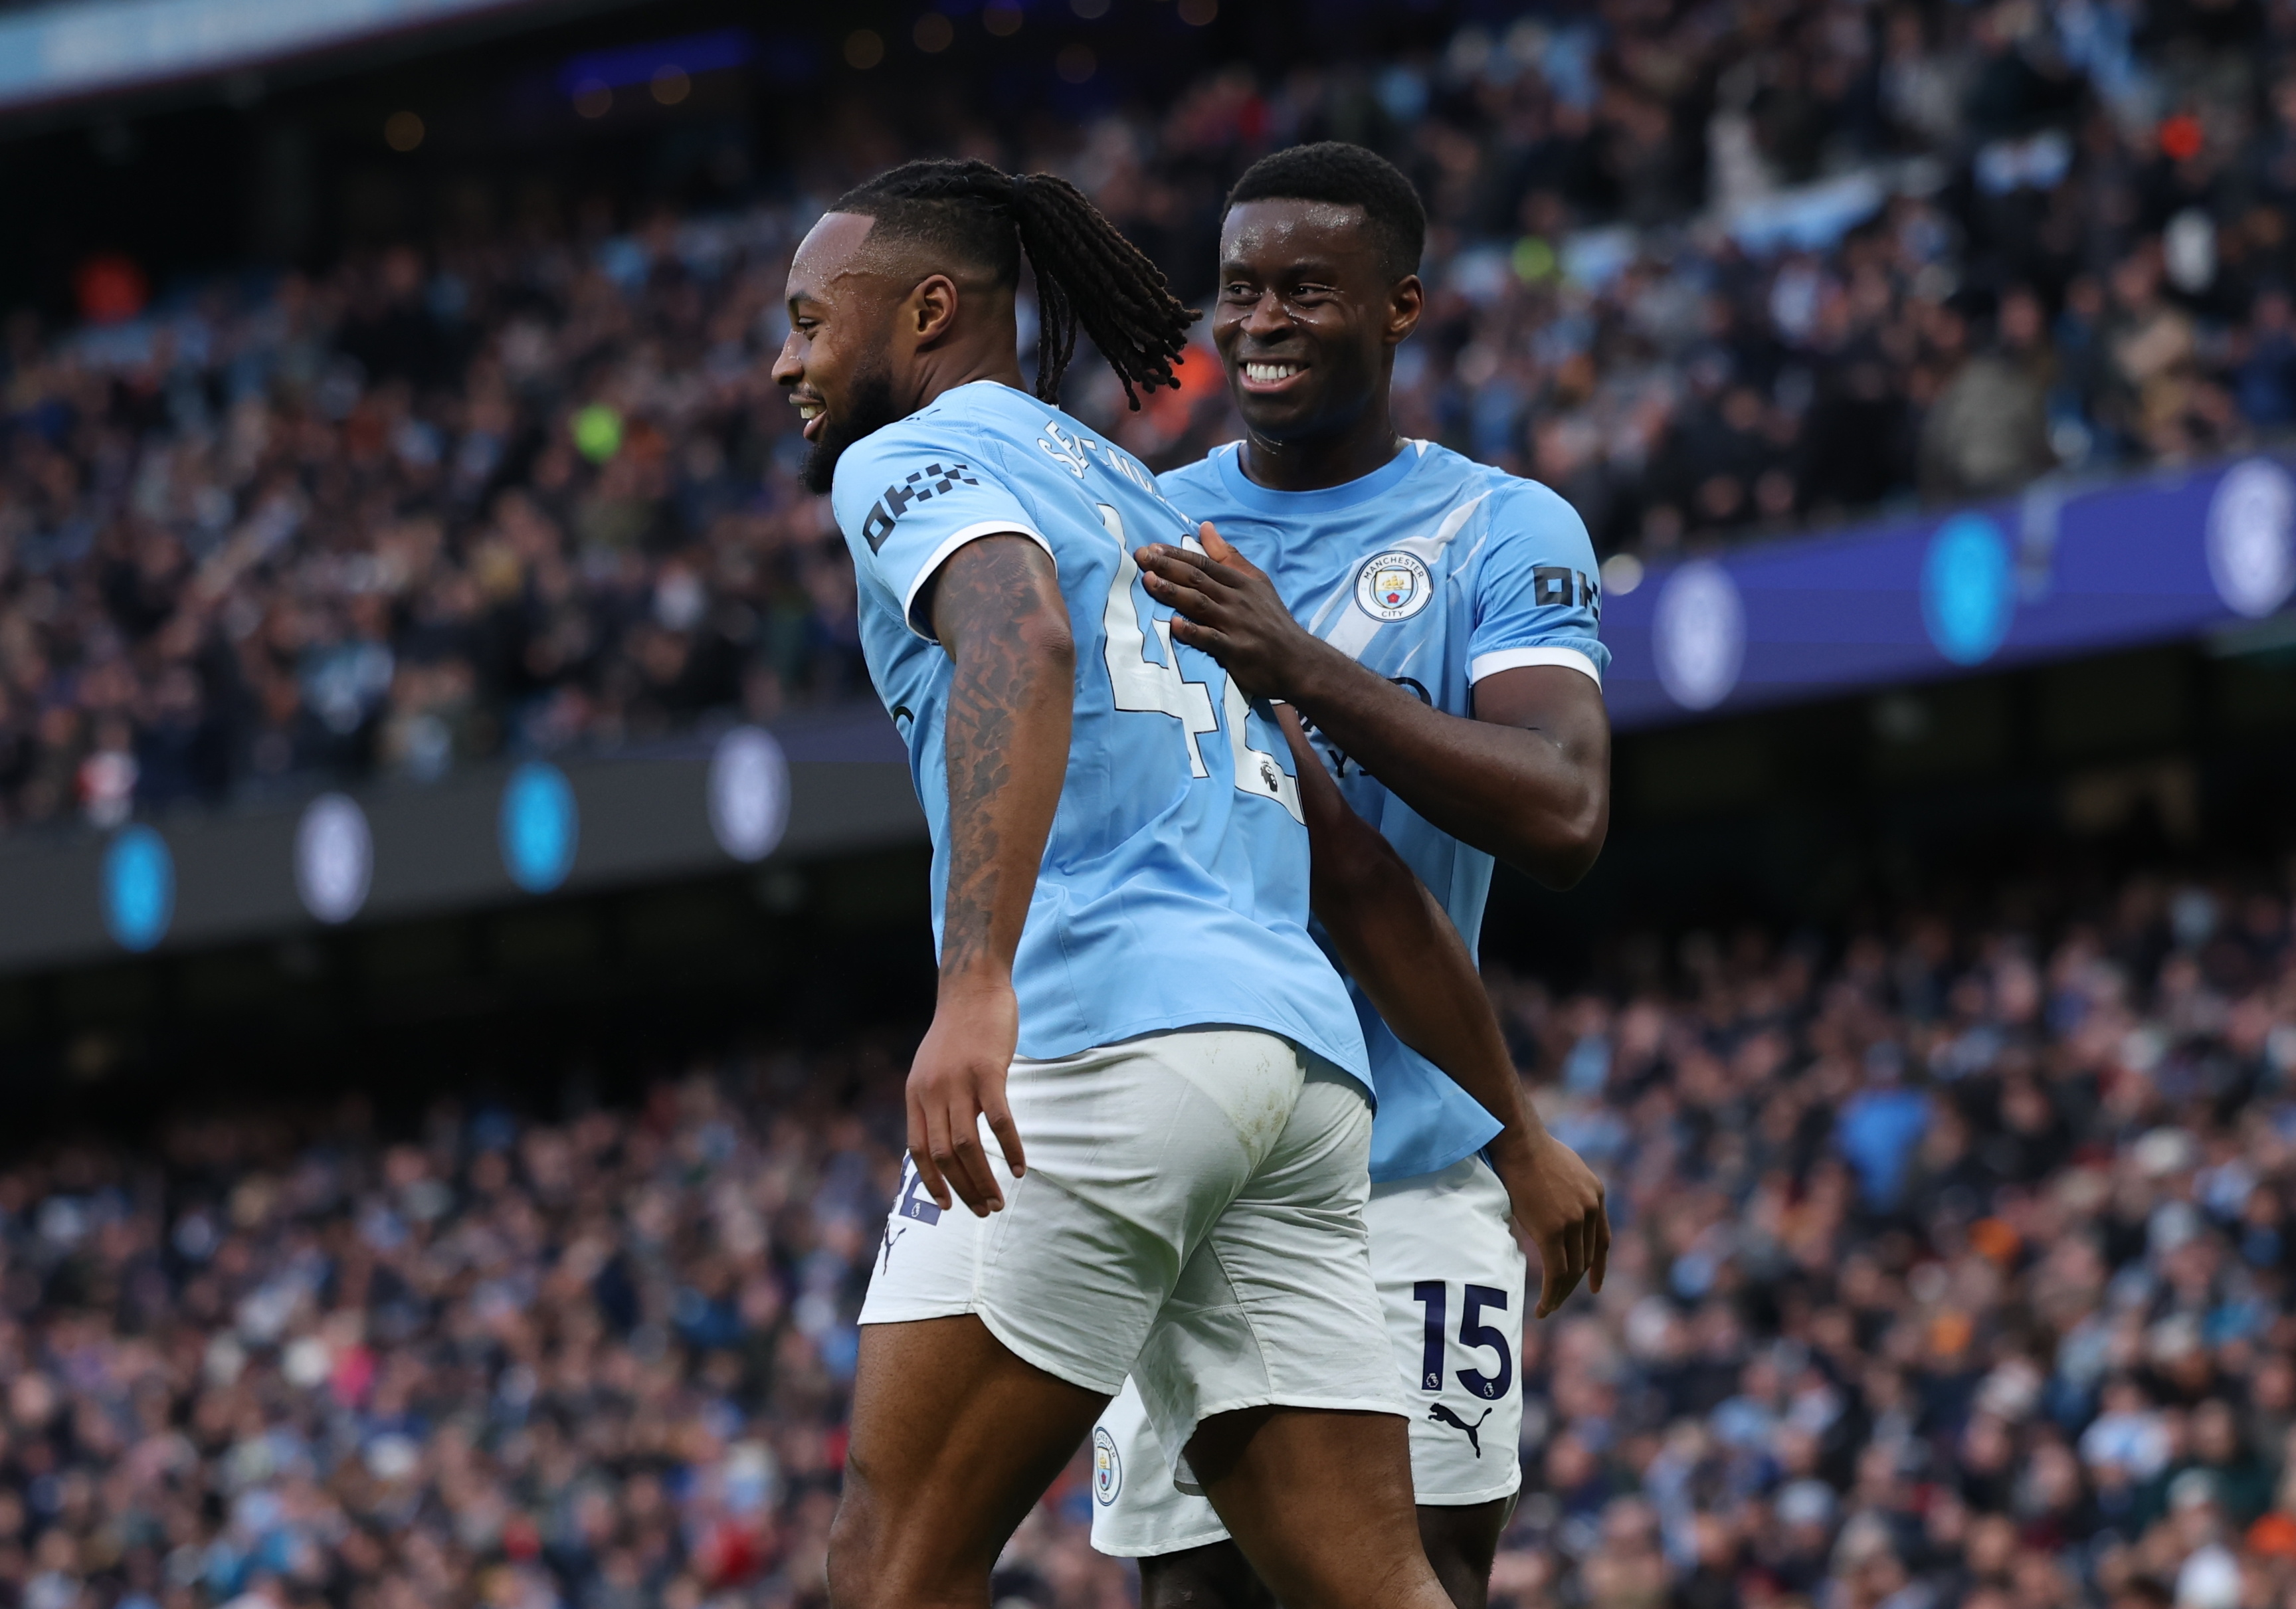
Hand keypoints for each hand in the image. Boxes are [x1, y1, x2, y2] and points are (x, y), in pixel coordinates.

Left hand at [905, 979, 1026, 1216]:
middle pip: (944, 1155)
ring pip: (969, 1145)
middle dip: (964, 1188)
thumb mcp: (931, 1067)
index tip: (949, 1206)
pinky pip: (999, 1121)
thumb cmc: (958, 1029)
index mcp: (916, 1094)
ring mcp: (959, 1082)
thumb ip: (933, 1101)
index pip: (919, 1150)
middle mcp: (933, 1092)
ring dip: (984, 1179)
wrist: (972, 987)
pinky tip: (1021, 1167)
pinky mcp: (988, 1072)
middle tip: (985, 1209)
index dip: (932, 1183)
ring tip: (1000, 1200)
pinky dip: (1010, 1148)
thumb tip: (941, 1139)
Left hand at [1135, 522, 1329, 700]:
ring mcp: (1235, 625)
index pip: (1204, 563)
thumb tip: (1205, 526)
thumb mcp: (1257, 582)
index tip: (1151, 548)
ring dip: (1173, 592)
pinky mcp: (1236, 651)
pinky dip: (1193, 631)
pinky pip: (1211, 639)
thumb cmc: (1272, 620)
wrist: (1297, 660)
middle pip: (1197, 579)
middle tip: (1141, 558)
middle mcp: (1236, 600)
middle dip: (1167, 566)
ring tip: (1149, 582)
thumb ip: (1229, 556)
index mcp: (1240, 582)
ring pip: (1200, 604)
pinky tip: (1174, 625)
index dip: (1176, 554)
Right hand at [1492, 1127, 1608, 1317]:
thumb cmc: (1528, 1148)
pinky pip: (1556, 1272)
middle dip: (1572, 1283)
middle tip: (1557, 1299)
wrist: (1517, 1140)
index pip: (1603, 1240)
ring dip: (1561, 1293)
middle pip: (1585, 1258)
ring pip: (1572, 1269)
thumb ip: (1566, 1193)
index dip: (1599, 1267)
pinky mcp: (1552, 1231)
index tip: (1595, 1286)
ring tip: (1548, 1308)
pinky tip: (1544, 1308)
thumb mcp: (1562, 1169)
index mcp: (1596, 1194)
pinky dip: (1552, 1294)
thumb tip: (1553, 1210)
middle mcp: (1590, 1209)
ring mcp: (1573, 1221)